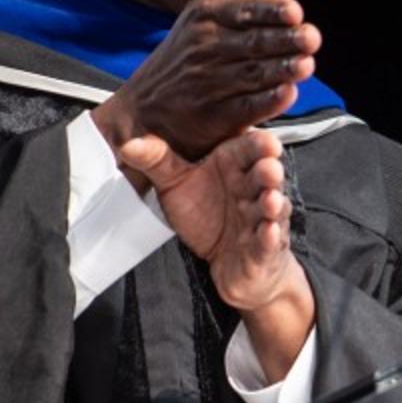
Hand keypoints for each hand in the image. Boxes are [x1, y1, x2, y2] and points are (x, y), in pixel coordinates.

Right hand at [92, 0, 320, 160]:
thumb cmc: (191, 48)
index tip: (295, 12)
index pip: (244, 10)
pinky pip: (243, 107)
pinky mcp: (211, 115)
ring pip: (251, 73)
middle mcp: (205, 44)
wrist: (147, 107)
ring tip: (306, 64)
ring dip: (280, 70)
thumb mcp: (209, 5)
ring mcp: (207, 81)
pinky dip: (266, 102)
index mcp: (207, 13)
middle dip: (283, 41)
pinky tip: (287, 94)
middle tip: (312, 38)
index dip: (270, 12)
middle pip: (252, 42)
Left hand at [118, 126, 315, 378]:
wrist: (223, 261)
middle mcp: (252, 189)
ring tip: (269, 199)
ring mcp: (260, 218)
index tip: (266, 141)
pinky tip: (269, 232)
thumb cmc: (206, 214)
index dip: (260, 145)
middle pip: (265, 177)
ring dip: (273, 203)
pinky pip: (269, 242)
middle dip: (269, 173)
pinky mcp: (263, 248)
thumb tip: (128, 143)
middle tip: (268, 168)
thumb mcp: (175, 184)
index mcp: (236, 167)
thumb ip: (156, 161)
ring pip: (271, 207)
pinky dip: (270, 237)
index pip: (251, 149)